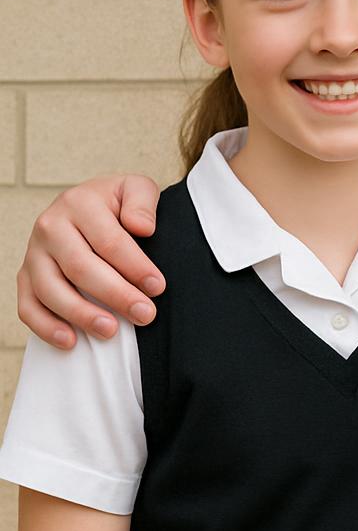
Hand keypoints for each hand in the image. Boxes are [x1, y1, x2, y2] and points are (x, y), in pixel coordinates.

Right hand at [17, 175, 162, 347]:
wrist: (85, 207)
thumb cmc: (115, 205)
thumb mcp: (135, 189)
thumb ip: (142, 201)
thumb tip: (142, 227)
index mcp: (79, 203)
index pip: (109, 240)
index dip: (135, 266)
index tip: (157, 287)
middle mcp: (50, 227)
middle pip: (81, 267)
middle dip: (116, 295)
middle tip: (144, 314)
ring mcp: (34, 254)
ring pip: (51, 290)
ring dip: (81, 314)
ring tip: (111, 331)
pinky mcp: (25, 277)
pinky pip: (28, 306)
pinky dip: (46, 327)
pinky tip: (71, 341)